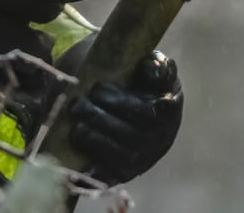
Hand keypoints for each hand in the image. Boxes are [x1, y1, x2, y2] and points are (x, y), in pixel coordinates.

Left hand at [68, 51, 183, 183]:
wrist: (144, 108)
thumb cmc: (147, 84)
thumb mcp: (157, 69)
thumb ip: (159, 66)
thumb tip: (151, 70)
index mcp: (168, 111)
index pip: (147, 112)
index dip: (121, 103)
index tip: (97, 88)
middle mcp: (160, 139)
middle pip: (131, 135)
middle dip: (100, 120)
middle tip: (77, 105)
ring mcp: (144, 158)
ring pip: (121, 157)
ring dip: (96, 143)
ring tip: (75, 128)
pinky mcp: (126, 172)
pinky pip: (112, 177)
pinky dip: (94, 173)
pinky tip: (77, 161)